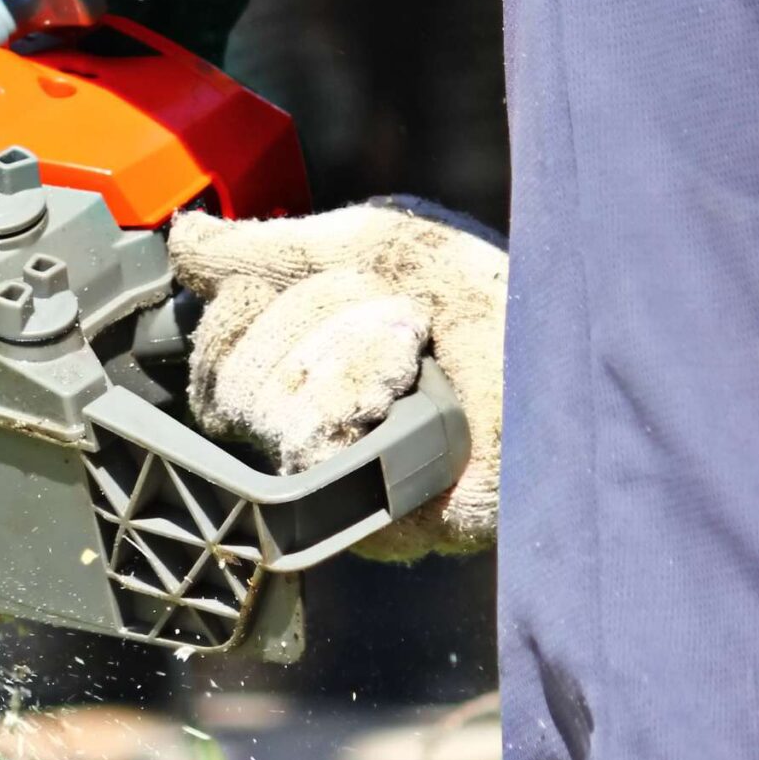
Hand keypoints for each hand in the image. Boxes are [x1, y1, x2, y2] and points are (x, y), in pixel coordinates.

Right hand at [168, 199, 505, 558]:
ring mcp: (337, 476)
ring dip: (333, 350)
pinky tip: (396, 381)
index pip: (214, 344)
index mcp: (306, 363)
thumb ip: (270, 247)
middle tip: (389, 312)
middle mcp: (310, 426)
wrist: (576, 351)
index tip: (325, 279)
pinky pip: (295, 450)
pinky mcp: (367, 516)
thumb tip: (182, 243)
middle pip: (222, 380)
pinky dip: (341, 394)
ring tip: (406, 344)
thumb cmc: (501, 304)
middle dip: (302, 320)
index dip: (246, 303)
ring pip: (246, 408)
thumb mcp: (372, 248)